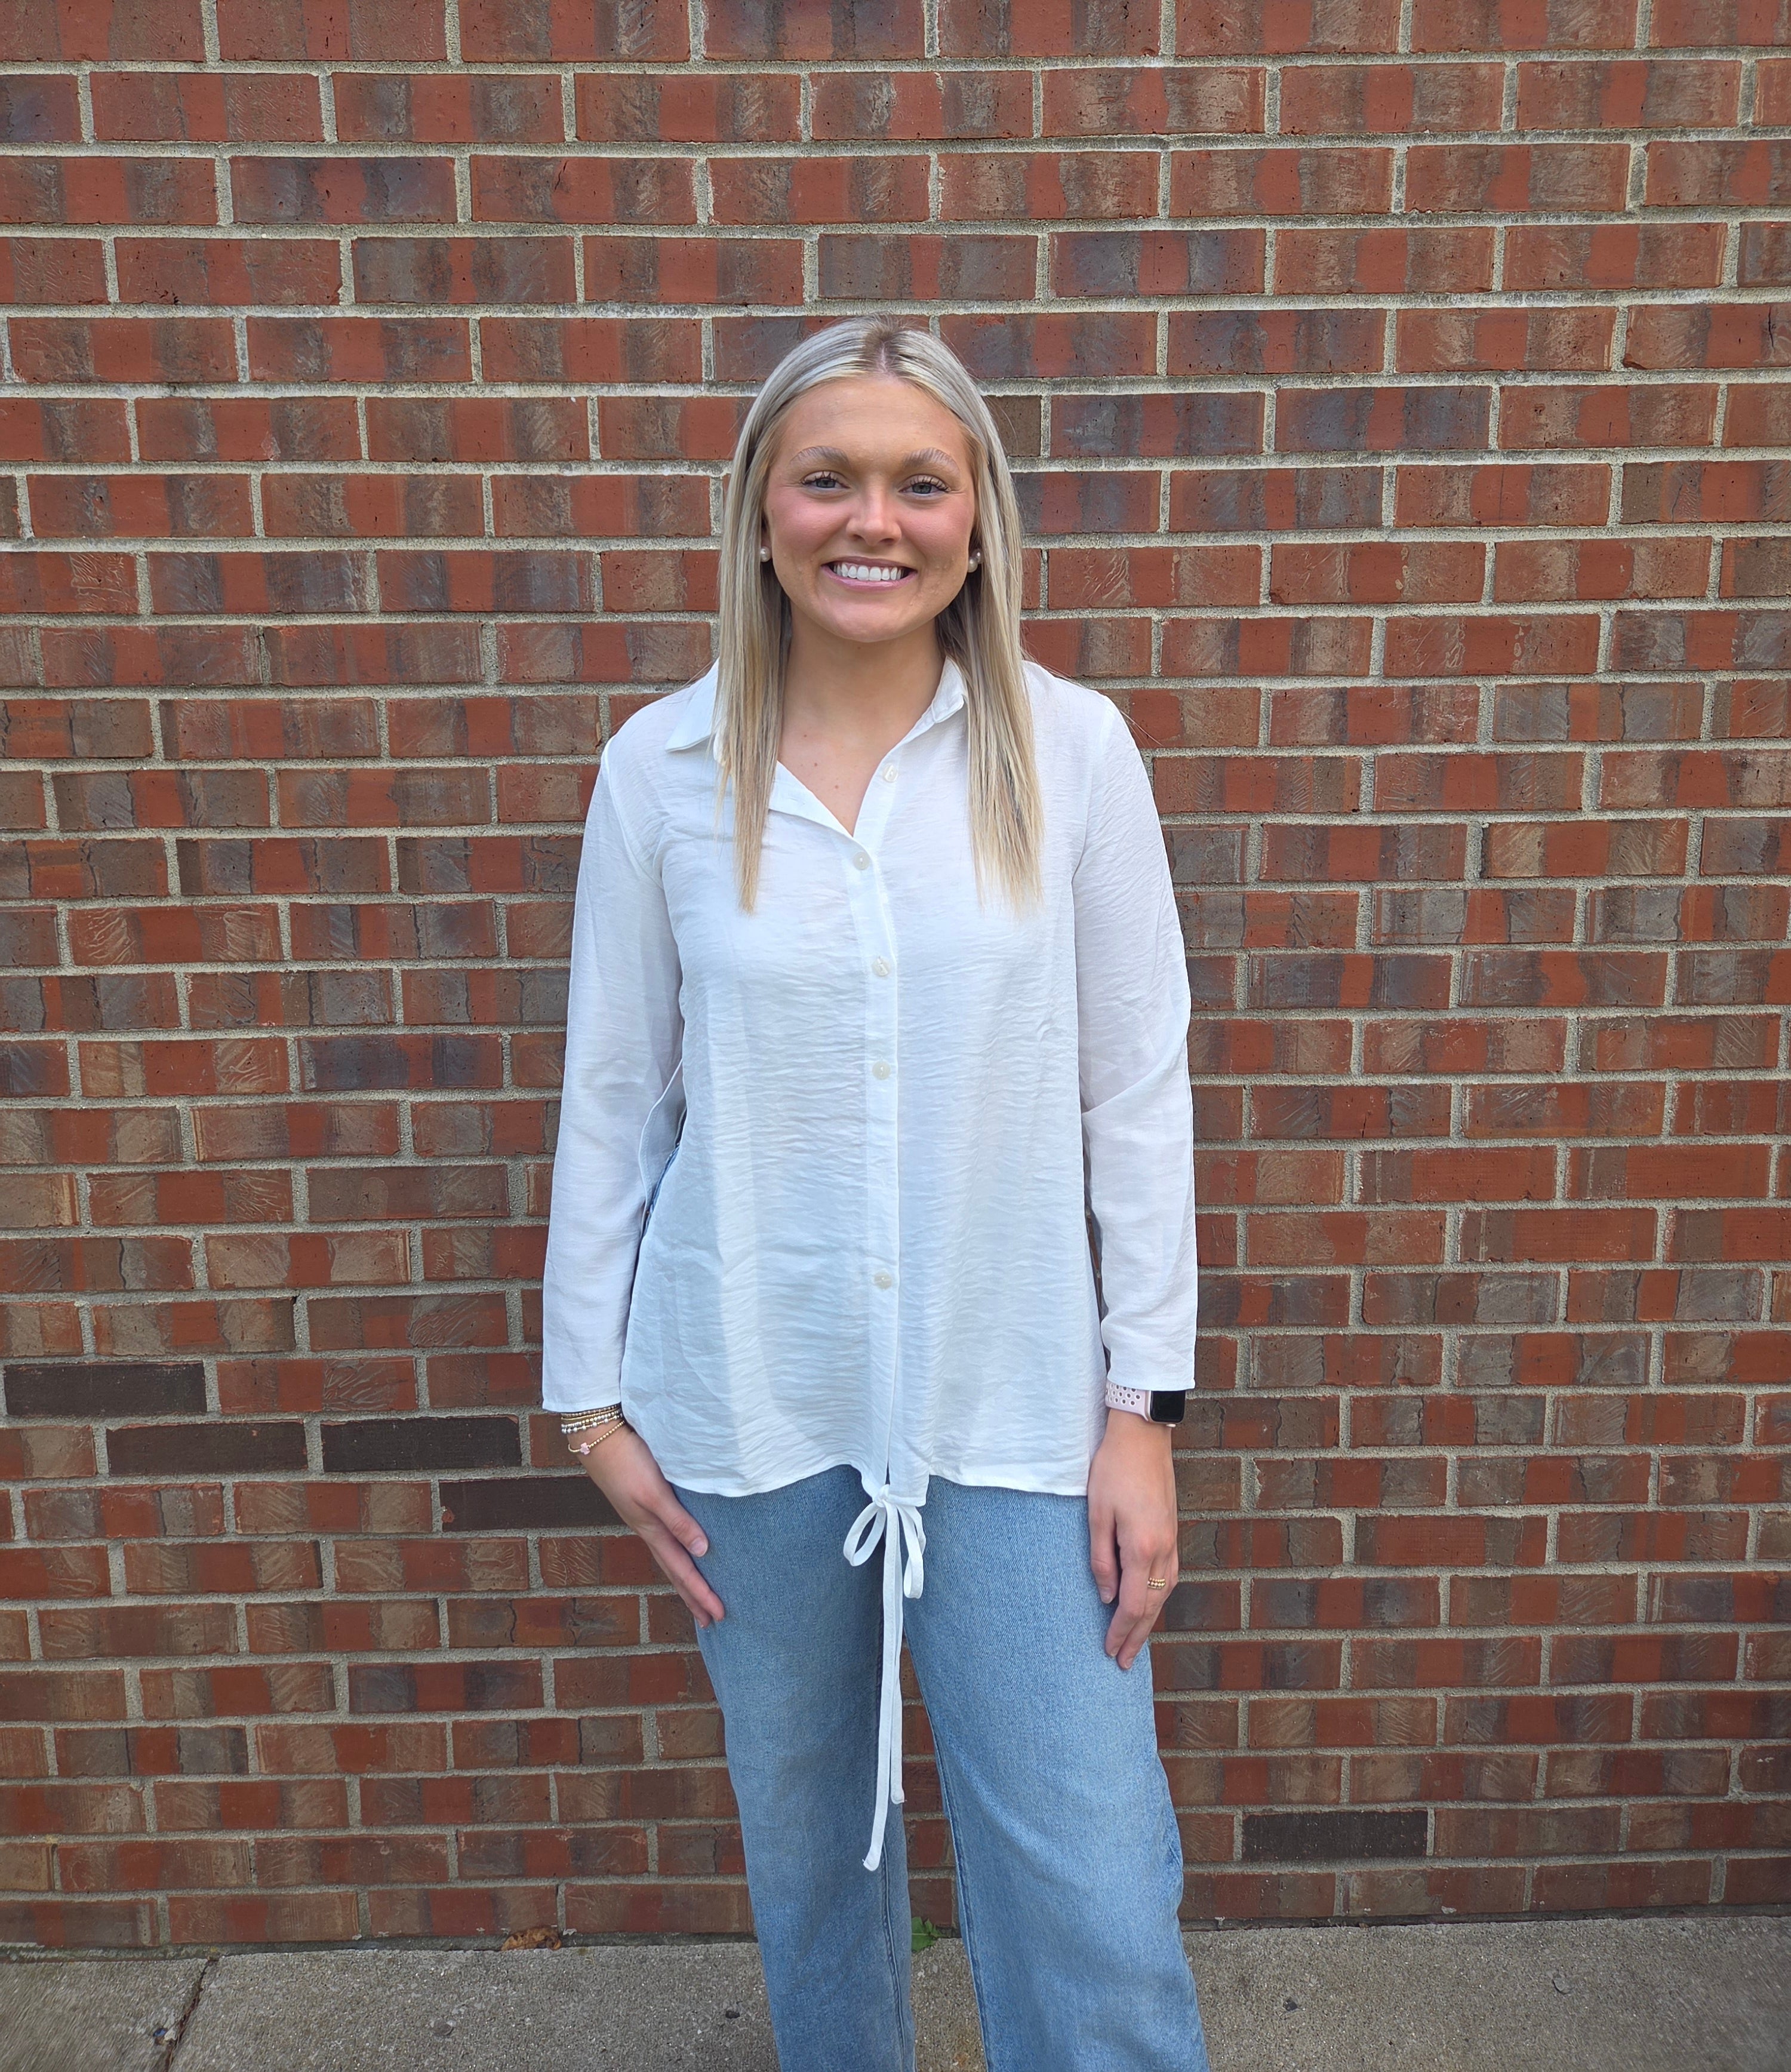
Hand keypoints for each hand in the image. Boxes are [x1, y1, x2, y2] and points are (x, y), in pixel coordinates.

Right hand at [575, 1426, 724, 1629]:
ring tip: (696, 1594)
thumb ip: (677, 1521)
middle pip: (673, 1570)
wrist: (597, 1436)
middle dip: (691, 1595)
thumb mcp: (654, 1493)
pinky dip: (676, 1553)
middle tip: (710, 1620)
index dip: (700, 1593)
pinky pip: (664, 1538)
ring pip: (668, 1556)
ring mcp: (642, 1517)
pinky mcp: (641, 1503)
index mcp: (651, 1530)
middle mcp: (647, 1528)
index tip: (718, 1616)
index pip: (682, 1570)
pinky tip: (681, 1548)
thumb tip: (703, 1551)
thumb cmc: (628, 1462)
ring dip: (683, 1577)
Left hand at [1087, 1409, 1178, 1670]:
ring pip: (1164, 1593)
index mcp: (1142, 1548)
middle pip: (1152, 1606)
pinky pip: (1170, 1576)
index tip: (1110, 1653)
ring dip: (1149, 1620)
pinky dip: (1158, 1597)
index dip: (1121, 1632)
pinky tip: (1150, 1603)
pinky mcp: (1172, 1530)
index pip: (1131, 1604)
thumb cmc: (1113, 1470)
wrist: (1142, 1436)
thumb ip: (1101, 1559)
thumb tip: (1106, 1598)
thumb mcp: (1096, 1515)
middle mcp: (1163, 1549)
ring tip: (1135, 1641)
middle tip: (1123, 1663)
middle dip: (1137, 1636)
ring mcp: (1172, 1540)